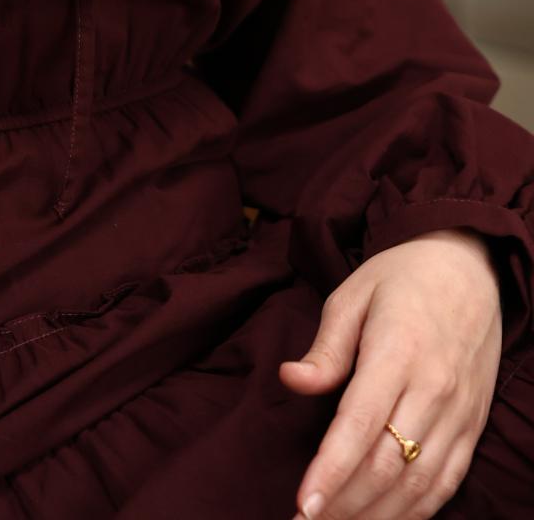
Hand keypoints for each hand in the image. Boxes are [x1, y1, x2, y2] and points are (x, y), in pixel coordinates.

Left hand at [278, 227, 502, 518]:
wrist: (469, 268)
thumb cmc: (401, 277)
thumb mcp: (353, 294)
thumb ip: (325, 347)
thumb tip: (290, 380)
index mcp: (398, 351)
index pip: (361, 424)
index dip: (331, 470)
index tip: (304, 504)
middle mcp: (433, 389)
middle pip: (388, 463)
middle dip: (345, 502)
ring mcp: (459, 412)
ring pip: (418, 483)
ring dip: (376, 514)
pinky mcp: (473, 426)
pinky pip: (446, 482)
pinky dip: (416, 511)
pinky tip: (384, 519)